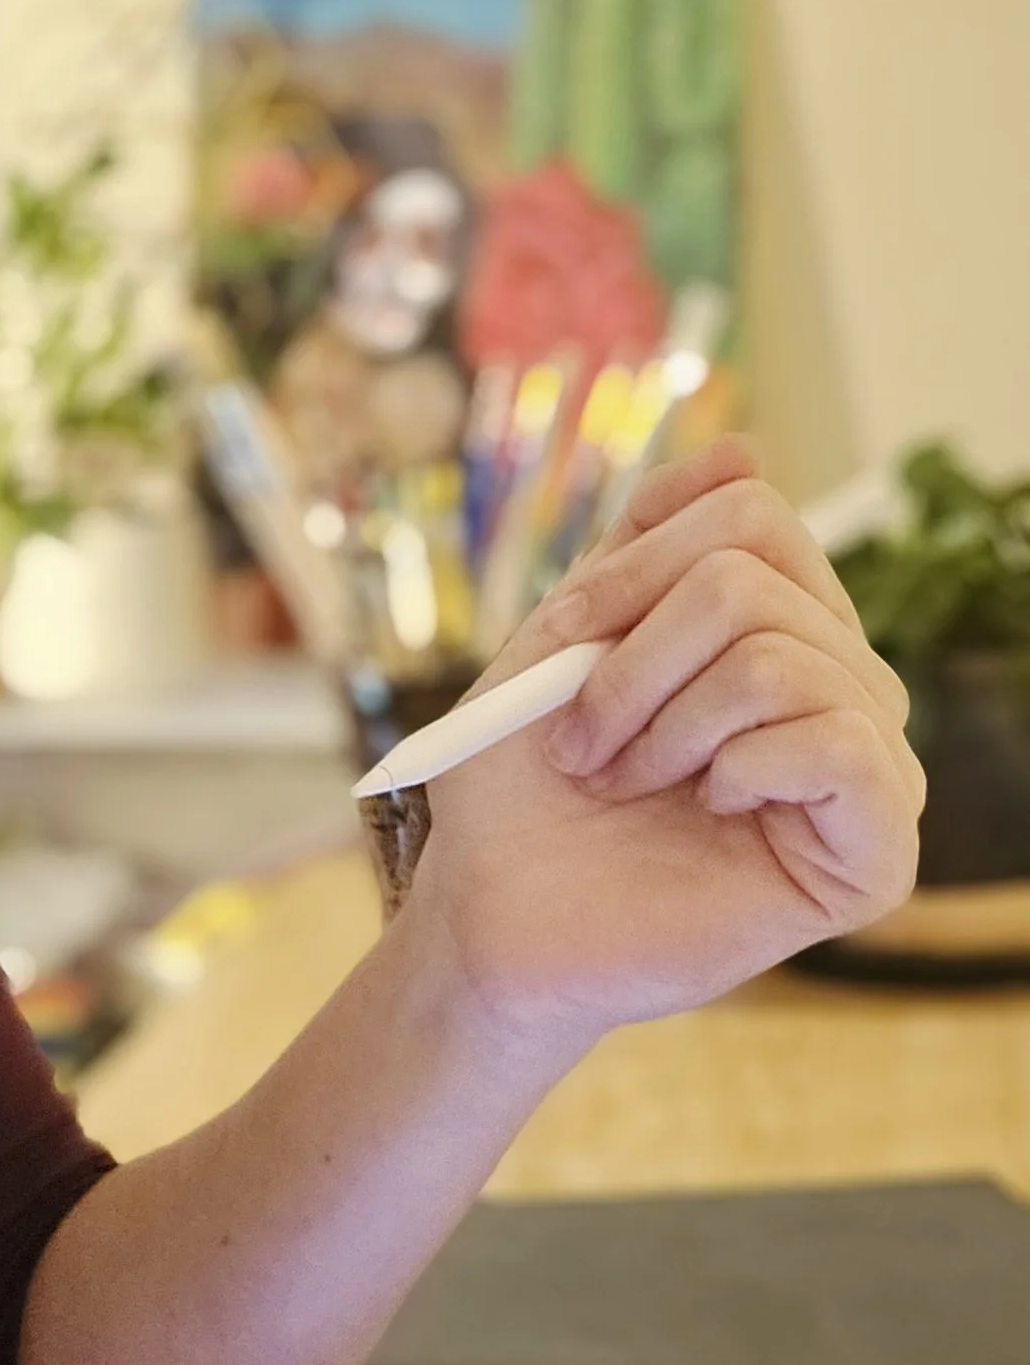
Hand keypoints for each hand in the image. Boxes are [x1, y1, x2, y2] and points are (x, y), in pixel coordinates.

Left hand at [400, 438, 922, 1048]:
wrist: (492, 916)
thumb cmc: (523, 787)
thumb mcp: (565, 635)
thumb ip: (649, 542)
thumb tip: (743, 448)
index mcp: (772, 628)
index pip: (752, 512)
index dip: (637, 563)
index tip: (565, 635)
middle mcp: (836, 686)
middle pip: (756, 578)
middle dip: (633, 659)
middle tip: (582, 743)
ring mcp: (864, 768)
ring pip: (785, 659)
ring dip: (665, 722)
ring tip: (625, 783)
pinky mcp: (873, 855)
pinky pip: (843, 749)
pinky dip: (741, 767)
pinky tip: (708, 807)